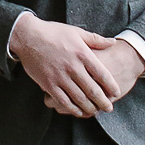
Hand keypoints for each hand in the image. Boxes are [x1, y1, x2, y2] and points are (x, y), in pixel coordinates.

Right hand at [10, 15, 138, 116]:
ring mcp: (60, 77)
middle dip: (103, 101)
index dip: (111, 86)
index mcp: (82, 54)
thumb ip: (96, 39)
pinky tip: (78, 112)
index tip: (116, 92)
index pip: (102, 74)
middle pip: (92, 90)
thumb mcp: (76, 32)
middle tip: (109, 108)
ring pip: (79, 98)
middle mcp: (73, 67)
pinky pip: (63, 100)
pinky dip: (72, 108)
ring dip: (89, 107)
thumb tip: (113, 42)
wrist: (28, 36)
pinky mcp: (48, 84)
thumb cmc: (53, 32)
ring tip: (96, 112)